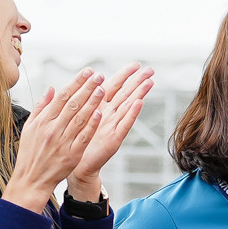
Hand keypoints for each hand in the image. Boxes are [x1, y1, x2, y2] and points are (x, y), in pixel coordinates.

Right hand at [3, 70, 108, 213]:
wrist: (32, 179)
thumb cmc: (30, 153)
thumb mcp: (29, 128)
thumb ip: (41, 107)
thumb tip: (51, 89)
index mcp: (43, 121)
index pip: (62, 96)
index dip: (76, 83)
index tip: (87, 72)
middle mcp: (53, 129)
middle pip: (73, 104)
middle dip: (87, 88)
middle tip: (99, 76)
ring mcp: (63, 142)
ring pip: (80, 118)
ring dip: (92, 102)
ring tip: (102, 89)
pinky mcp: (72, 154)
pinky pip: (84, 136)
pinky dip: (92, 124)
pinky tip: (100, 112)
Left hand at [67, 64, 154, 203]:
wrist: (76, 163)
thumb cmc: (77, 139)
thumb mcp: (78, 114)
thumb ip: (83, 97)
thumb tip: (88, 77)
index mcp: (100, 106)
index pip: (115, 86)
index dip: (125, 75)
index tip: (137, 64)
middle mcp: (110, 114)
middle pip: (126, 94)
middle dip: (138, 81)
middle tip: (151, 70)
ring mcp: (113, 126)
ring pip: (128, 106)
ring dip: (139, 93)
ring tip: (149, 82)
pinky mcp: (114, 139)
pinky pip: (124, 124)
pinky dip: (131, 113)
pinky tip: (139, 103)